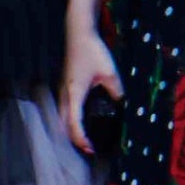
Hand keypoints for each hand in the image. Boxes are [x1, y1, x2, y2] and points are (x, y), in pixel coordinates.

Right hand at [60, 22, 122, 154]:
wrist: (79, 34)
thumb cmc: (93, 51)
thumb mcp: (110, 72)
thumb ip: (116, 91)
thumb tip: (123, 106)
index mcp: (74, 94)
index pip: (74, 124)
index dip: (81, 140)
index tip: (91, 149)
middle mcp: (64, 95)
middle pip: (63, 126)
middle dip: (74, 140)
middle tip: (89, 150)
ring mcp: (62, 91)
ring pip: (61, 119)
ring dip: (70, 132)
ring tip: (85, 141)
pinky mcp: (65, 88)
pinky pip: (65, 110)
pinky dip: (70, 121)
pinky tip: (81, 124)